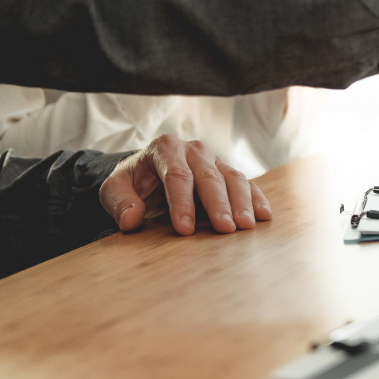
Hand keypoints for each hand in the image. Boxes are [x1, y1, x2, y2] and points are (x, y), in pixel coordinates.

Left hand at [99, 135, 272, 235]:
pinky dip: (256, 199)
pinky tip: (263, 216)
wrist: (148, 172)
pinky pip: (246, 183)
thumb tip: (130, 220)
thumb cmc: (133, 182)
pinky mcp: (227, 171)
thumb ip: (120, 203)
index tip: (184, 229)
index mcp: (165, 148)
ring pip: (233, 178)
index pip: (177, 176)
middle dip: (218, 204)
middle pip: (209, 177)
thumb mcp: (114, 189)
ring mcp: (214, 159)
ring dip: (241, 203)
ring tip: (246, 226)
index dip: (182, 203)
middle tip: (225, 228)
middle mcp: (194, 150)